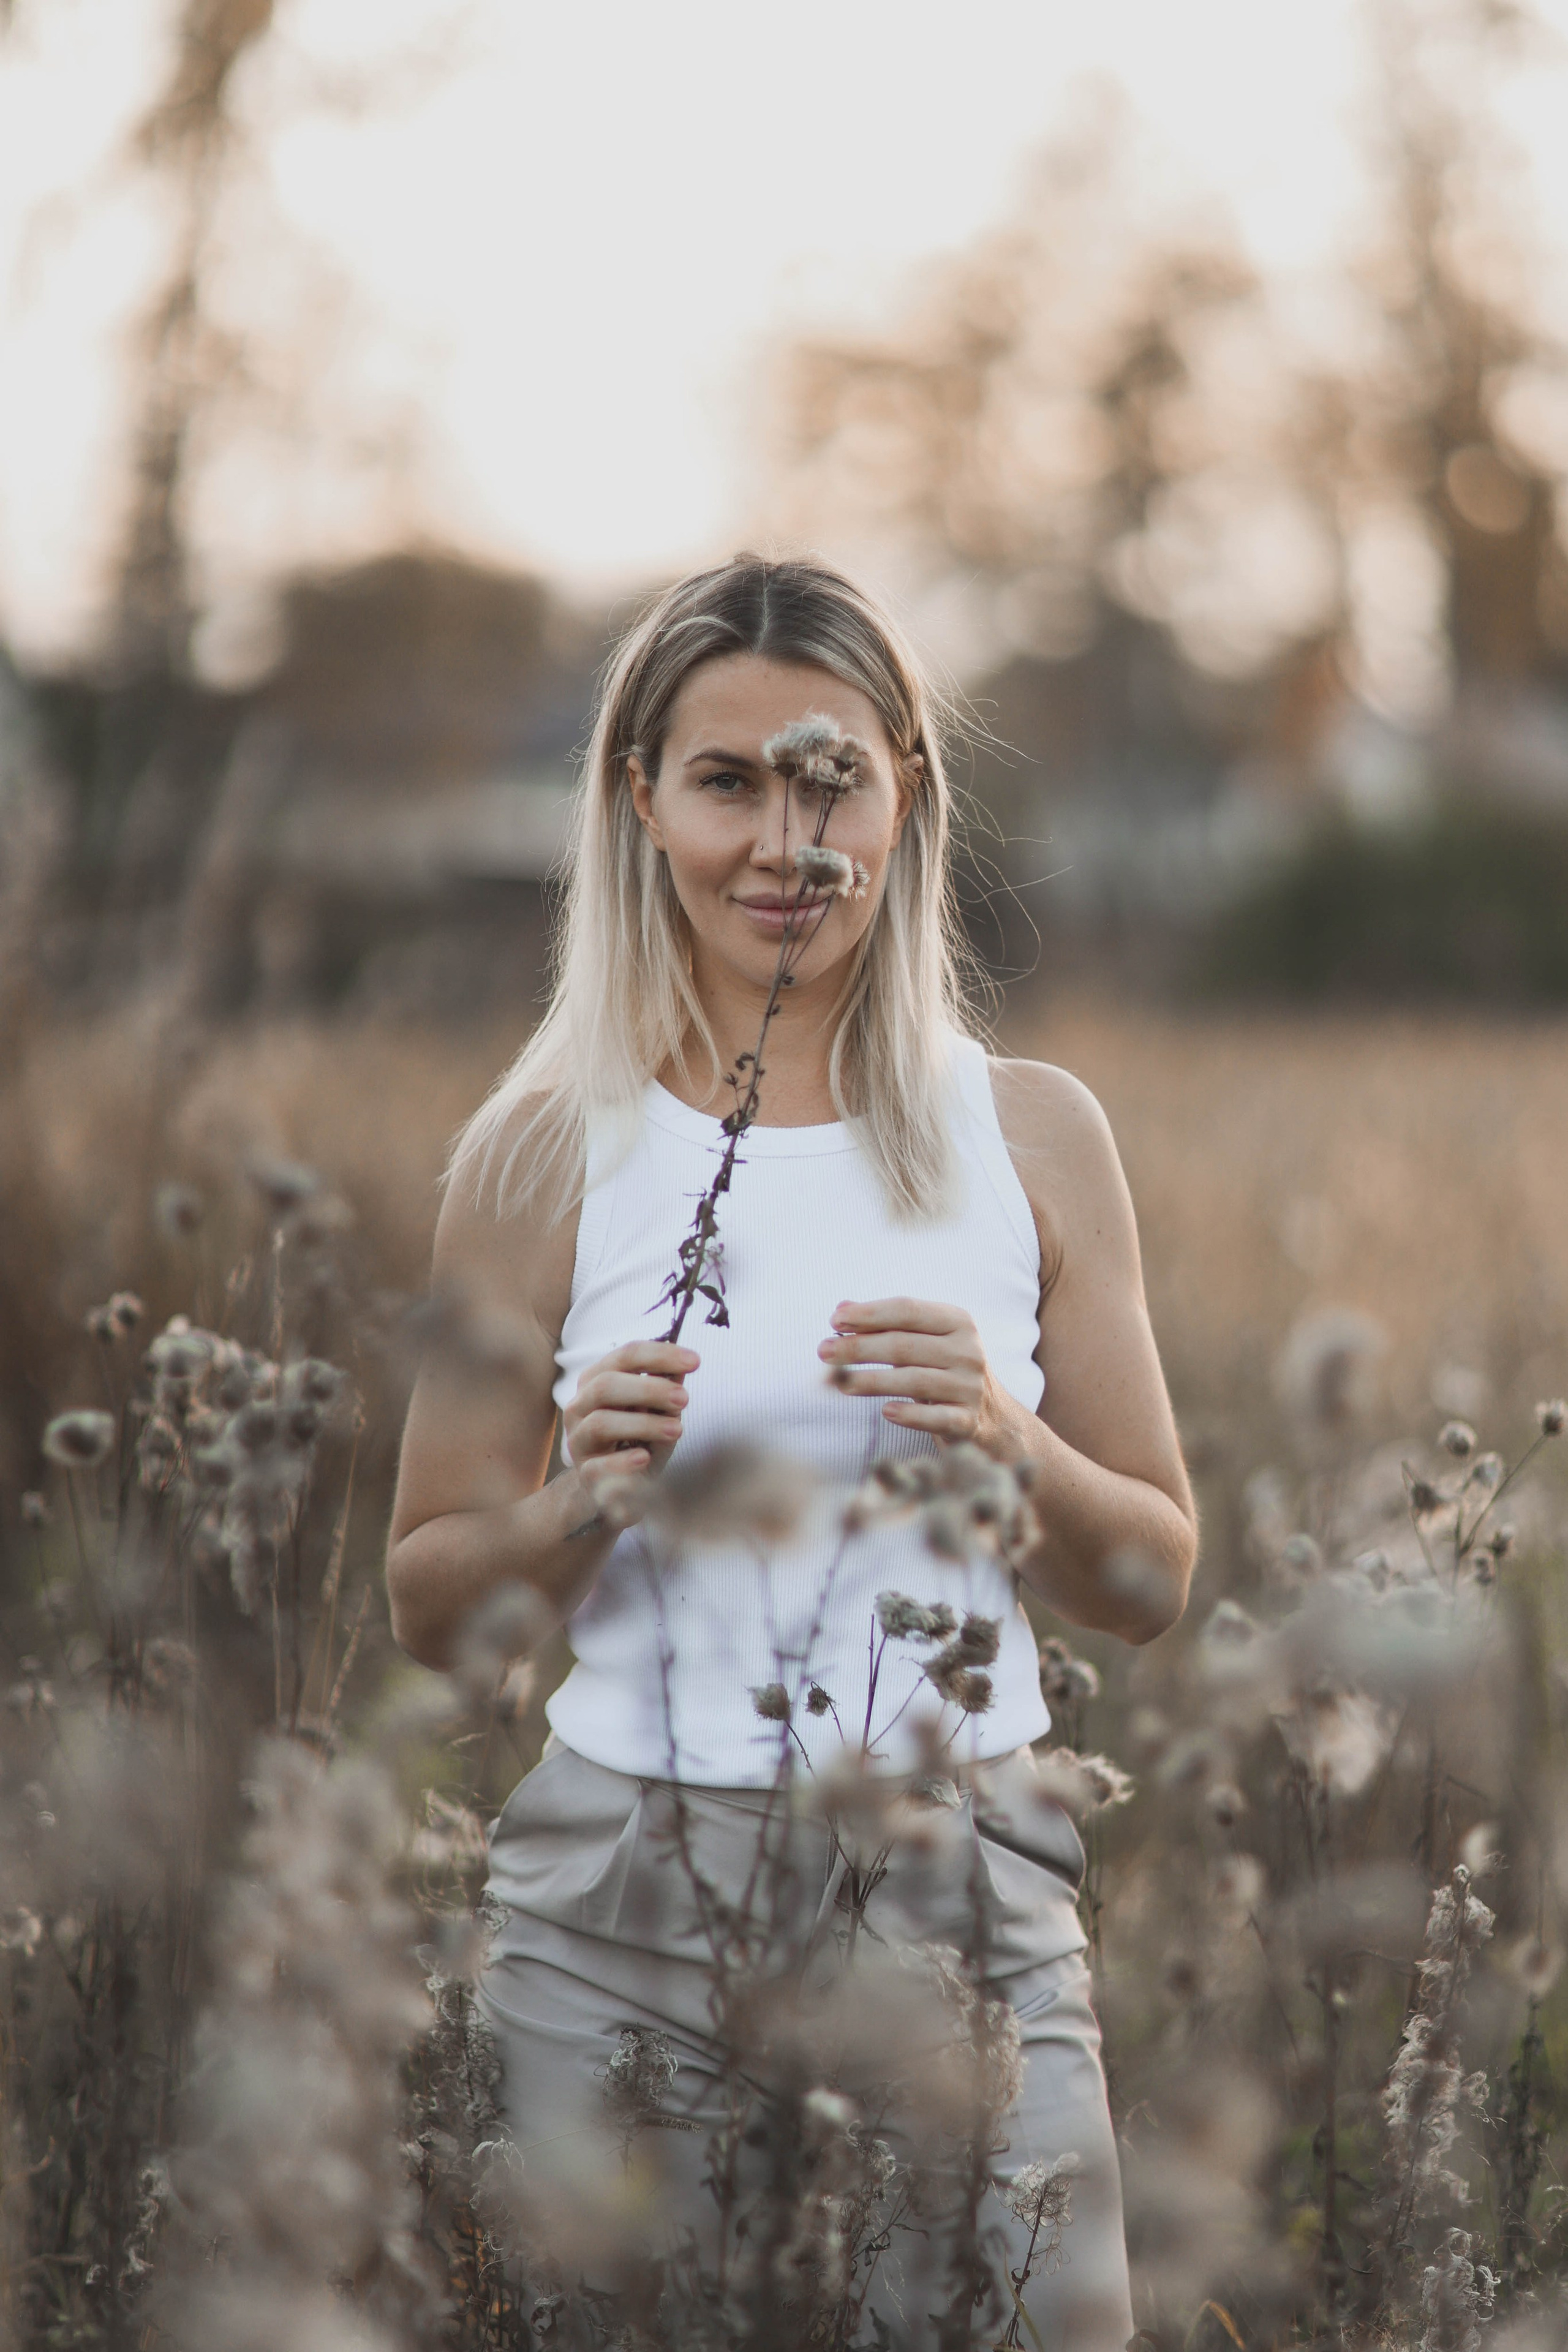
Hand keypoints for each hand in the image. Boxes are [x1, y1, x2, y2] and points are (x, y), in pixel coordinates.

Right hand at [563, 1341, 698, 1513]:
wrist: (617, 1490)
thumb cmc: (639, 1442)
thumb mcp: (658, 1413)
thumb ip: (667, 1390)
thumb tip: (684, 1366)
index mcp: (598, 1381)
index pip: (625, 1356)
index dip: (660, 1355)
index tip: (695, 1361)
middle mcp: (581, 1406)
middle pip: (606, 1385)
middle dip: (649, 1389)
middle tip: (684, 1398)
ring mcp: (579, 1441)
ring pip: (601, 1422)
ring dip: (643, 1424)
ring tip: (676, 1430)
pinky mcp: (585, 1474)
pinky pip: (598, 1465)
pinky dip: (623, 1461)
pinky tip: (644, 1458)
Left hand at [817, 1298, 1008, 1446]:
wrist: (993, 1418)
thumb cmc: (945, 1371)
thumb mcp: (924, 1341)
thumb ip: (886, 1324)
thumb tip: (841, 1308)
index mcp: (958, 1321)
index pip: (907, 1310)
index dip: (869, 1313)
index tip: (834, 1321)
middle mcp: (968, 1350)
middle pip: (904, 1345)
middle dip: (859, 1347)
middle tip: (823, 1351)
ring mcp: (971, 1387)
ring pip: (914, 1380)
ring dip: (871, 1381)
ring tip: (838, 1382)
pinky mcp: (969, 1421)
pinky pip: (936, 1417)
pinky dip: (910, 1414)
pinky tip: (885, 1411)